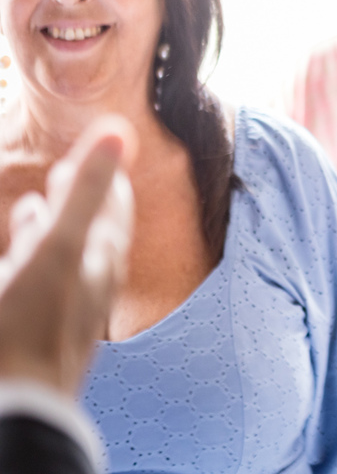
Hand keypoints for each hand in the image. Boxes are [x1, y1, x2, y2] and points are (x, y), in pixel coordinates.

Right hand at [0, 116, 135, 394]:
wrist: (13, 410)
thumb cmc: (29, 329)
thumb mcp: (59, 248)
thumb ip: (86, 193)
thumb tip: (120, 131)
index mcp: (97, 264)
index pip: (112, 212)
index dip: (105, 180)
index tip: (104, 150)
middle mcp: (86, 289)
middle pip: (87, 234)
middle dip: (76, 200)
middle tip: (64, 173)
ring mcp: (58, 316)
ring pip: (56, 263)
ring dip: (44, 231)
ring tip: (31, 209)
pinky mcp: (32, 336)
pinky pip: (34, 290)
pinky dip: (25, 264)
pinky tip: (8, 266)